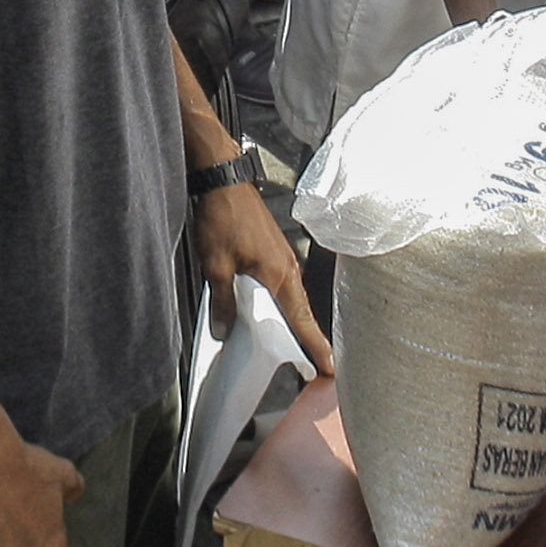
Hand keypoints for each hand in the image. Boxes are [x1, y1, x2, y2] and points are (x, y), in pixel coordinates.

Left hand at [194, 170, 336, 375]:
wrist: (223, 180)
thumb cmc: (223, 217)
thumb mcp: (216, 266)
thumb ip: (223, 302)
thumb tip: (225, 330)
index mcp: (279, 275)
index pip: (301, 320)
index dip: (315, 345)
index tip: (329, 367)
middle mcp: (288, 267)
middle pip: (301, 311)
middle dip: (308, 338)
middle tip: (317, 364)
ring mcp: (283, 256)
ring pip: (292, 297)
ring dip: (294, 319)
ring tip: (295, 343)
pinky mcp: (273, 248)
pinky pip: (282, 283)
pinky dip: (282, 300)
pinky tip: (269, 308)